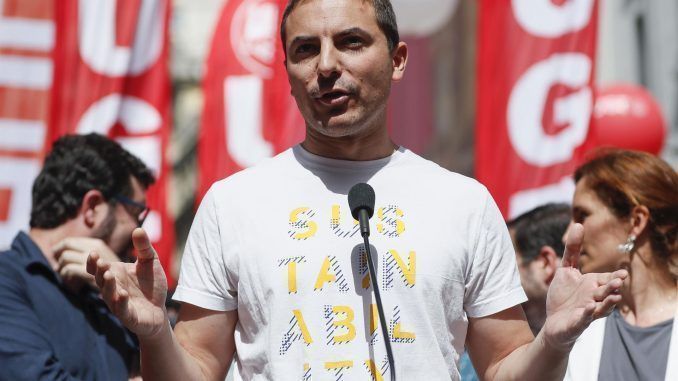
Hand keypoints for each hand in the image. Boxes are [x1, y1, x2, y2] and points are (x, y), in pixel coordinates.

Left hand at [53, 237, 119, 291]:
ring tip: (66, 277)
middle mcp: (95, 248)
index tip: (58, 259)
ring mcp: (92, 260)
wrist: (126, 290)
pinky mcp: (90, 273)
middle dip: (57, 256)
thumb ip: (87, 257)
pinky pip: (69, 269)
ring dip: (61, 268)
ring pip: (65, 257)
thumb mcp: (102, 262)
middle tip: (57, 268)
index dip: (59, 249)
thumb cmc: (113, 279)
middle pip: (66, 244)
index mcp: (96, 244)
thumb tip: (62, 257)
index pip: (69, 241)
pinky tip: (73, 285)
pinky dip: (66, 277)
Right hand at [87, 228, 167, 338]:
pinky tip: (123, 295)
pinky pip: (122, 310)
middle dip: (100, 271)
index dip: (93, 262)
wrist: (160, 309)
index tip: (93, 253)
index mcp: (114, 274)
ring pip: (108, 295)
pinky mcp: (128, 316)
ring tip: (109, 275)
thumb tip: (138, 229)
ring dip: (108, 286)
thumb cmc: (151, 285)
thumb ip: (144, 247)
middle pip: (101, 280)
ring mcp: (118, 303)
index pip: (97, 268)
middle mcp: (112, 288)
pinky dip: (121, 303)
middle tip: (102, 263)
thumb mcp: (150, 262)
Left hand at [542, 223, 627, 350]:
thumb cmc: (562, 296)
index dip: (613, 277)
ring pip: (601, 308)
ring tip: (614, 296)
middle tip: (620, 281)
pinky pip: (584, 319)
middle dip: (612, 287)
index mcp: (593, 285)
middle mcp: (594, 298)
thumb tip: (579, 224)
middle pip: (606, 292)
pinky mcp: (577, 323)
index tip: (623, 274)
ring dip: (608, 303)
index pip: (606, 279)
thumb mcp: (565, 270)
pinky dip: (587, 314)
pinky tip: (588, 308)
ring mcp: (587, 312)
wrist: (553, 322)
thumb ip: (572, 250)